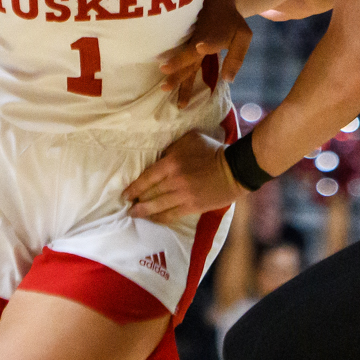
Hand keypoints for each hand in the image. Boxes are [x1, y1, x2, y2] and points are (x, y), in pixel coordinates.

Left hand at [123, 128, 242, 222]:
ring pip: (158, 207)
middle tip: (129, 206)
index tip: (125, 194)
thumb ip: (171, 148)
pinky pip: (171, 215)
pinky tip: (153, 220)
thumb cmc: (211, 151)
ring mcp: (183, 196)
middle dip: (137, 201)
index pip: (146, 178)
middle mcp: (174, 181)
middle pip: (150, 194)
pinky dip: (160, 219)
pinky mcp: (193, 206)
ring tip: (135, 215)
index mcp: (171, 163)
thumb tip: (160, 158)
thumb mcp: (189, 140)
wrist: (234, 169)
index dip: (134, 188)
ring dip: (144, 212)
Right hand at [157, 0, 250, 106]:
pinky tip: (164, 82)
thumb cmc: (230, 21)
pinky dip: (172, 70)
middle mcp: (197, 40)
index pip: (208, 41)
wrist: (215, 0)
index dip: (206, 44)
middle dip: (177, 71)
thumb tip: (227, 80)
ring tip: (164, 89)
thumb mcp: (242, 36)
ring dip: (172, 75)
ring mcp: (188, 41)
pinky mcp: (183, 42)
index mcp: (214, 37)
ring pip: (180, 60)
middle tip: (166, 87)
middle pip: (187, 58)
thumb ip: (236, 58)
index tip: (199, 47)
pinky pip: (177, 58)